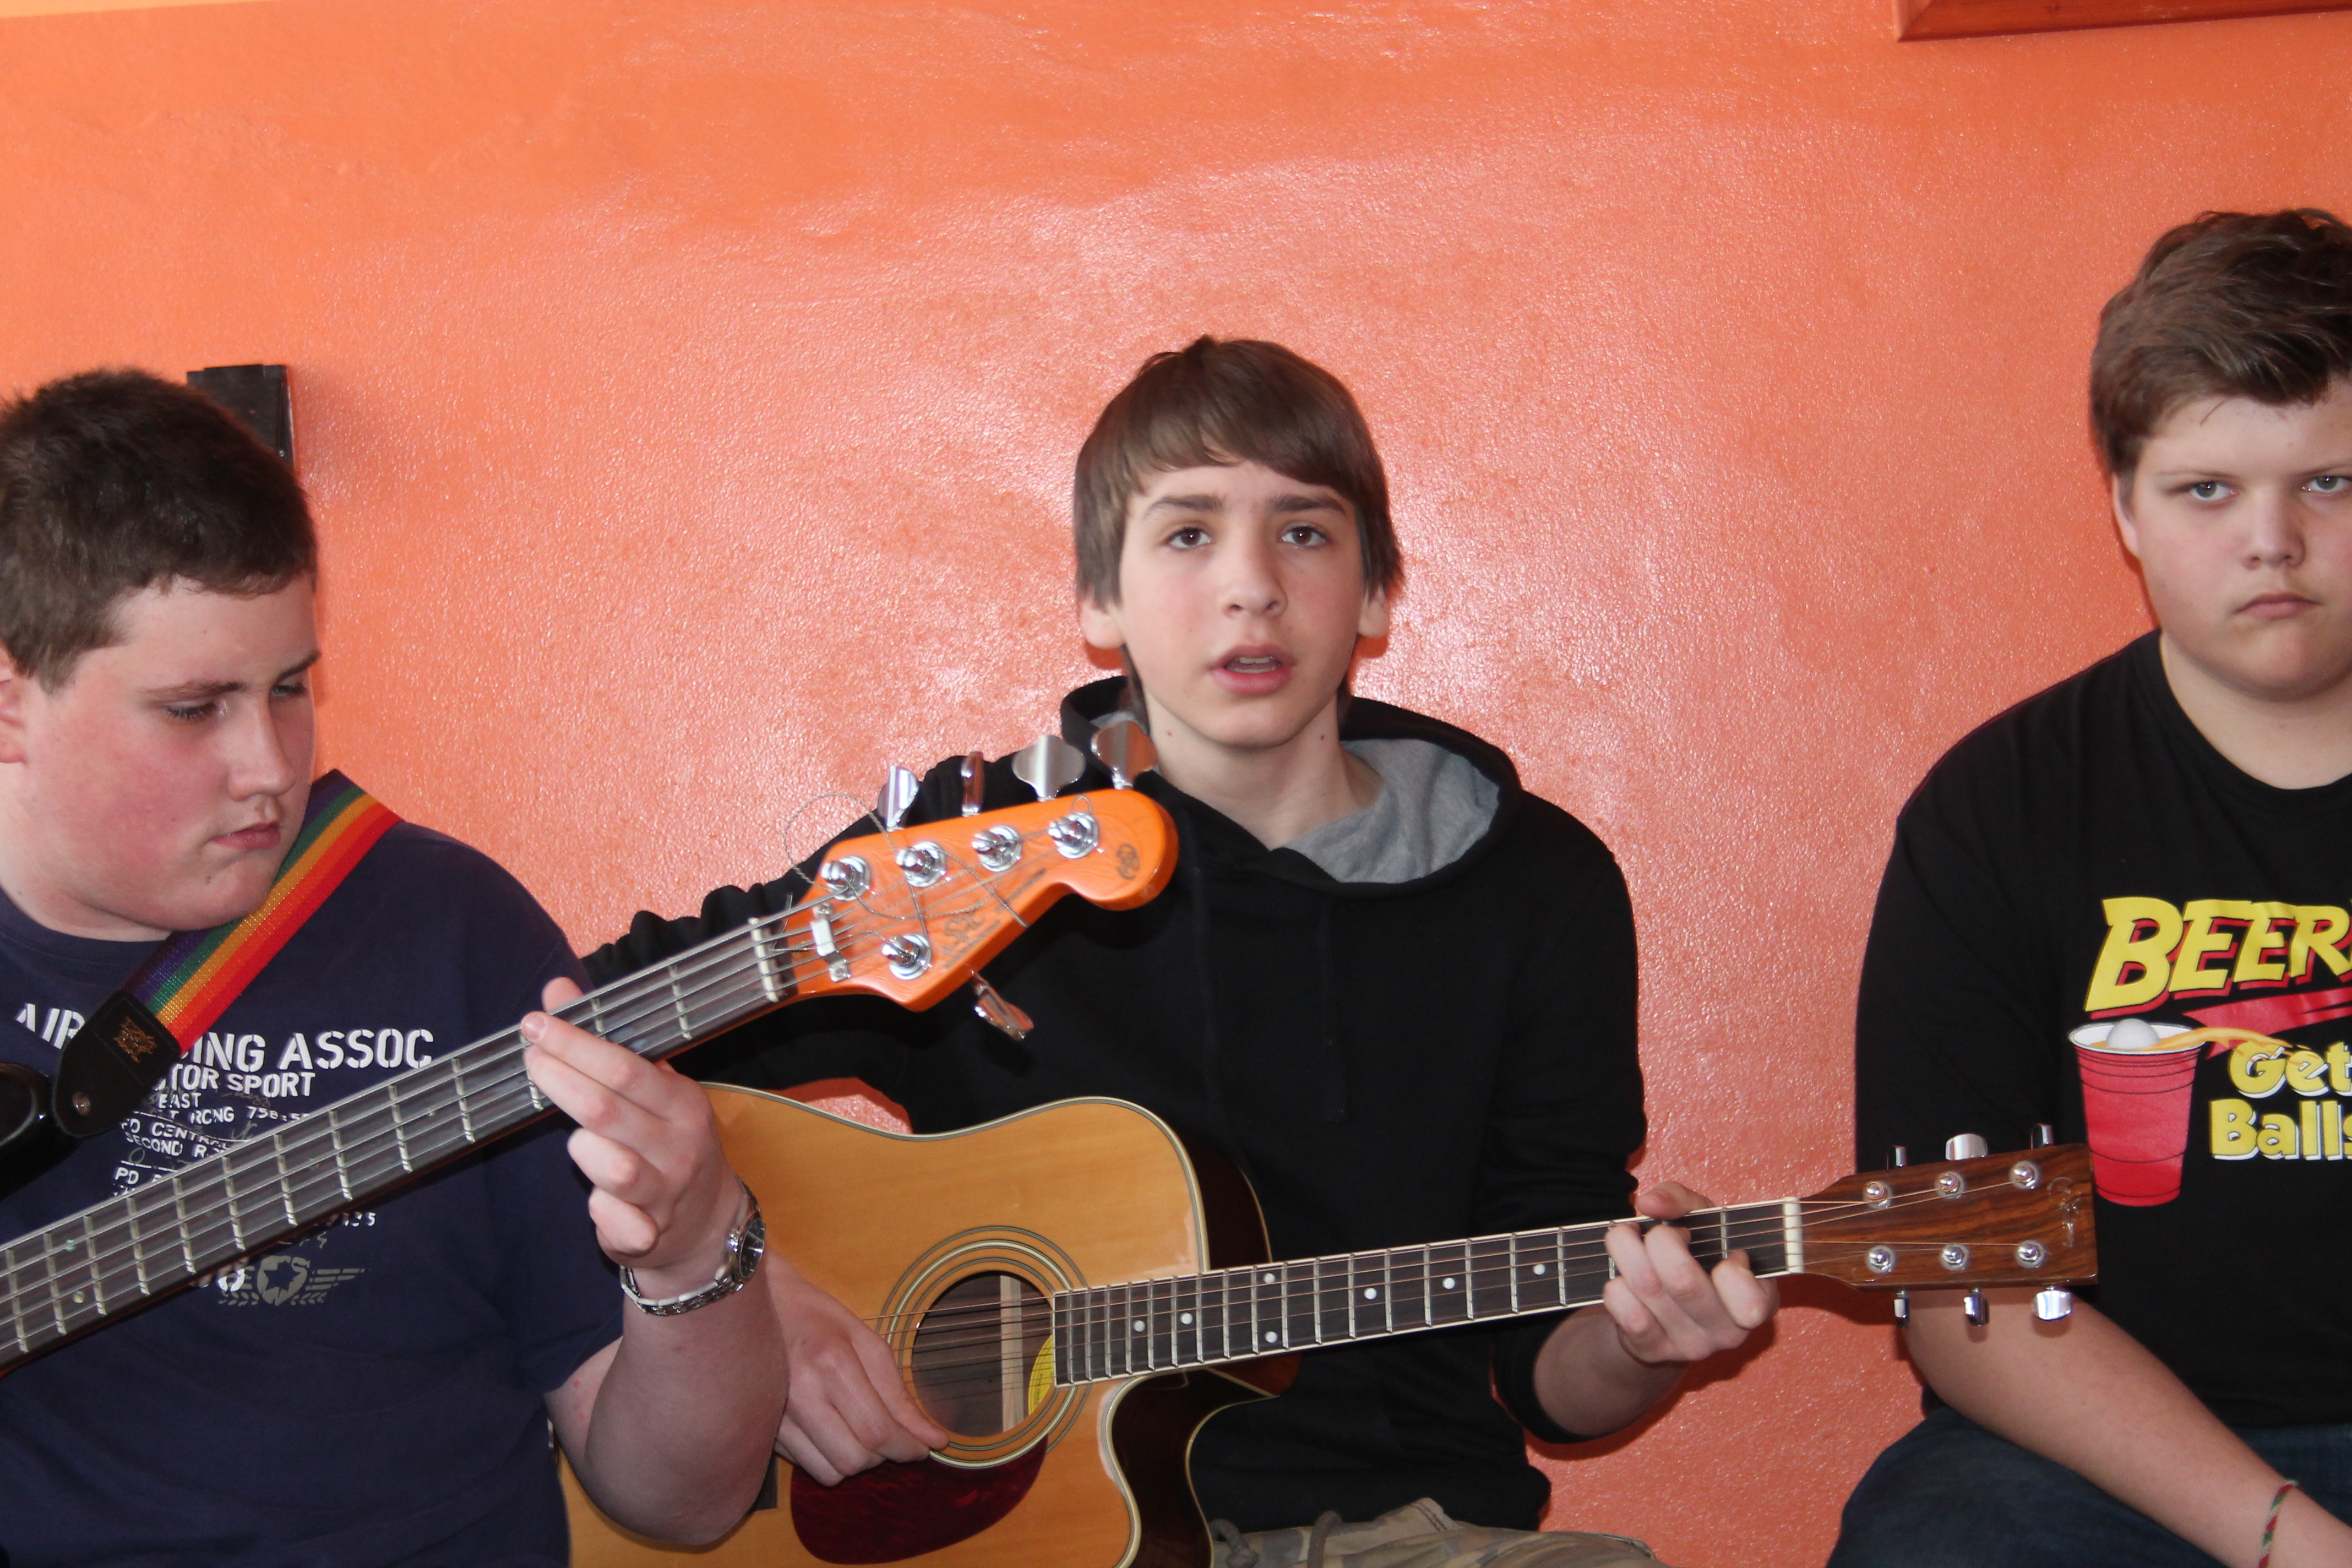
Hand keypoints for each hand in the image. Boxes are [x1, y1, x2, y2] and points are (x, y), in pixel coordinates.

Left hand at [521, 977, 741, 1295]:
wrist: (706, 1221)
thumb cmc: (666, 1141)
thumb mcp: (650, 1088)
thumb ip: (603, 1041)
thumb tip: (557, 988)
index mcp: (682, 1103)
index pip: (626, 1068)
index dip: (576, 1045)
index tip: (536, 1025)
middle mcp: (679, 1146)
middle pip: (608, 1111)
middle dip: (561, 1081)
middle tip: (530, 1059)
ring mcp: (666, 1193)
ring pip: (612, 1168)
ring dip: (583, 1149)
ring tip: (578, 1140)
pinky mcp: (648, 1235)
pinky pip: (614, 1222)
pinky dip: (600, 1210)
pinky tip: (597, 1199)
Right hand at [765, 1256, 948, 1483]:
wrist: (759, 1309)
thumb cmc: (819, 1319)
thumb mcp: (867, 1342)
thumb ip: (899, 1394)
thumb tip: (935, 1439)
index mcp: (832, 1364)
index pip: (876, 1430)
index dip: (907, 1448)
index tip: (924, 1447)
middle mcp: (801, 1396)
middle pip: (854, 1459)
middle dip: (883, 1456)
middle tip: (892, 1436)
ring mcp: (777, 1417)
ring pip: (830, 1472)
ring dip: (857, 1461)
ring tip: (862, 1432)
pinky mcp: (766, 1431)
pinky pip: (808, 1466)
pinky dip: (830, 1460)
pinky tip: (835, 1432)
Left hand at [1598, 1180, 1778, 1365]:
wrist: (1666, 1311)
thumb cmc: (1696, 1258)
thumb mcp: (1702, 1223)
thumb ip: (1682, 1201)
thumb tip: (1650, 1203)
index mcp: (1756, 1301)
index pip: (1750, 1302)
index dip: (1729, 1268)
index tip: (1720, 1251)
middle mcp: (1726, 1332)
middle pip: (1683, 1281)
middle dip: (1661, 1240)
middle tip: (1658, 1232)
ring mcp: (1689, 1346)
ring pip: (1647, 1288)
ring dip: (1627, 1251)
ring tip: (1627, 1239)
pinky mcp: (1652, 1351)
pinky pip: (1625, 1310)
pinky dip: (1616, 1282)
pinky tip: (1622, 1276)